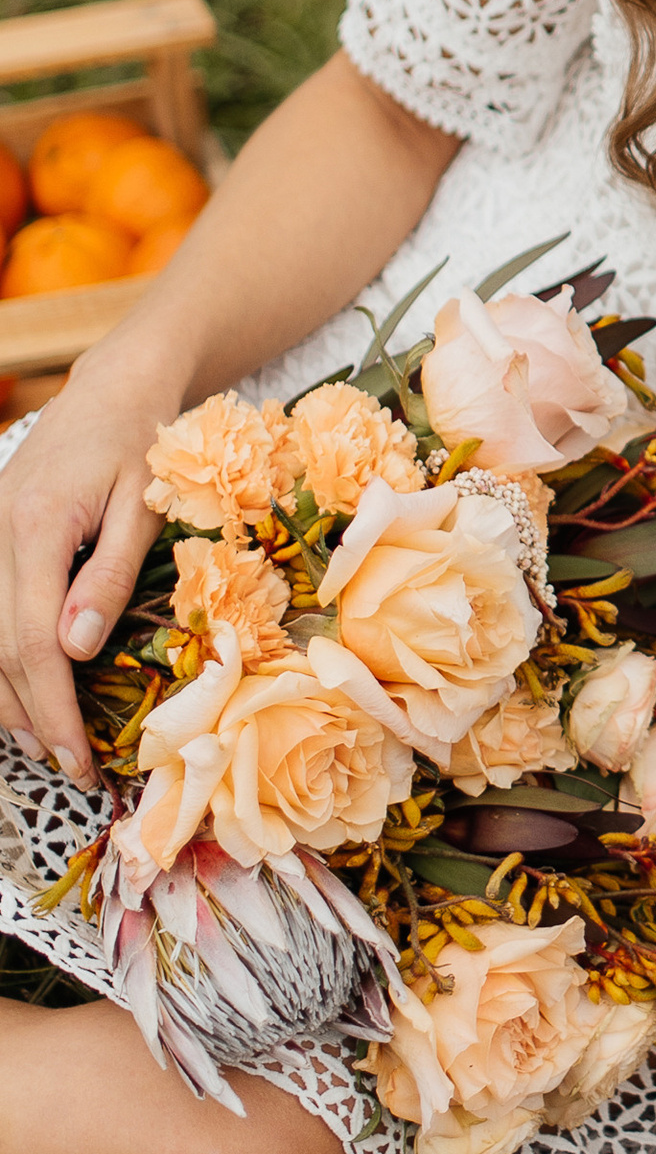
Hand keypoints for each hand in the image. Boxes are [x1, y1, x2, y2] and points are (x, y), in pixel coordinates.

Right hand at [0, 325, 186, 785]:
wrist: (112, 387)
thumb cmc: (143, 442)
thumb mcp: (144, 506)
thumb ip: (110, 576)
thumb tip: (75, 650)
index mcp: (37, 527)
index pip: (33, 641)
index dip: (52, 707)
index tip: (78, 757)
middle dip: (31, 716)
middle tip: (68, 766)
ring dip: (6, 696)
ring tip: (42, 744)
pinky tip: (19, 692)